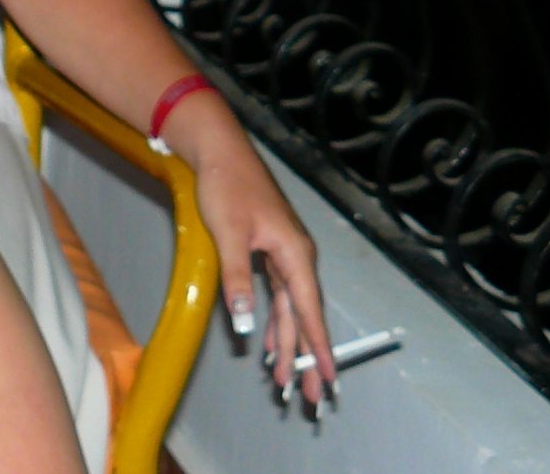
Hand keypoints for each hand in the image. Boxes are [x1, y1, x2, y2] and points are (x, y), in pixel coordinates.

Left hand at [190, 140, 336, 409]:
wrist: (220, 150)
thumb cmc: (227, 186)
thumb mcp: (228, 234)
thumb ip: (238, 280)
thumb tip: (246, 323)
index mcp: (294, 253)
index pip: (310, 310)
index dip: (319, 347)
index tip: (329, 379)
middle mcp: (296, 256)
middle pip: (304, 316)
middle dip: (306, 357)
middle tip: (310, 398)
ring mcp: (283, 254)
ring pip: (290, 308)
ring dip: (288, 343)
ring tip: (286, 380)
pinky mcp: (269, 250)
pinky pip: (278, 295)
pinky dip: (275, 319)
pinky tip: (267, 341)